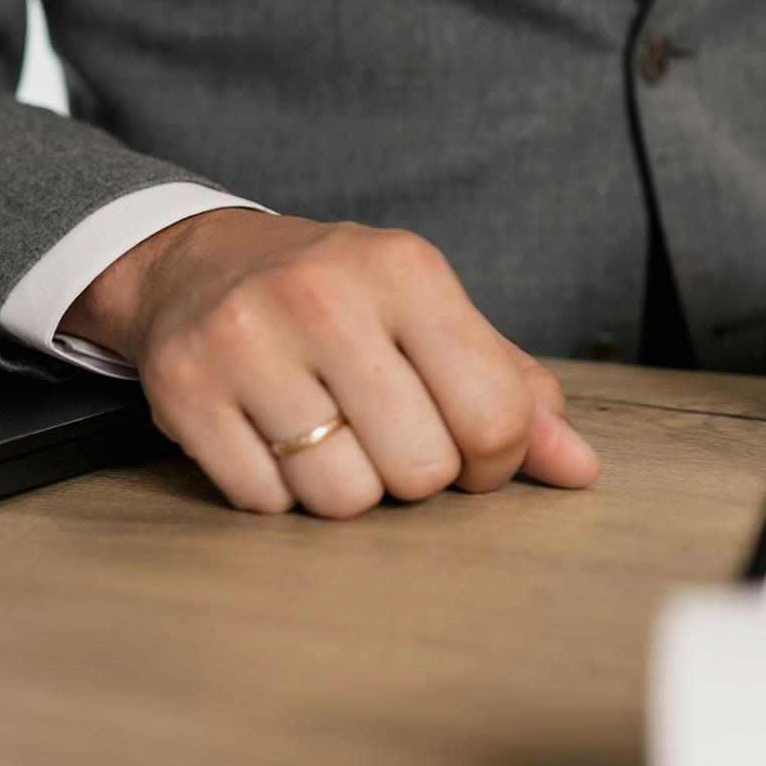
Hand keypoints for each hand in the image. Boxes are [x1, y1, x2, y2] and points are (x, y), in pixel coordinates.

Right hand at [64, 211, 599, 517]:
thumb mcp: (434, 319)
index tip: (465, 445)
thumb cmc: (344, 302)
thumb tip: (580, 471)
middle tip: (386, 436)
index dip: (493, 461)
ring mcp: (246, 341)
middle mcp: (325, 297)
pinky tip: (269, 437)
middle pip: (421, 470)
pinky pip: (265, 503)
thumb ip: (515, 392)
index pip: (496, 417)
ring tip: (326, 434)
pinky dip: (276, 491)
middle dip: (415, 475)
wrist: (199, 262)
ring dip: (345, 488)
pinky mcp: (185, 389)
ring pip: (342, 498)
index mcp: (408, 271)